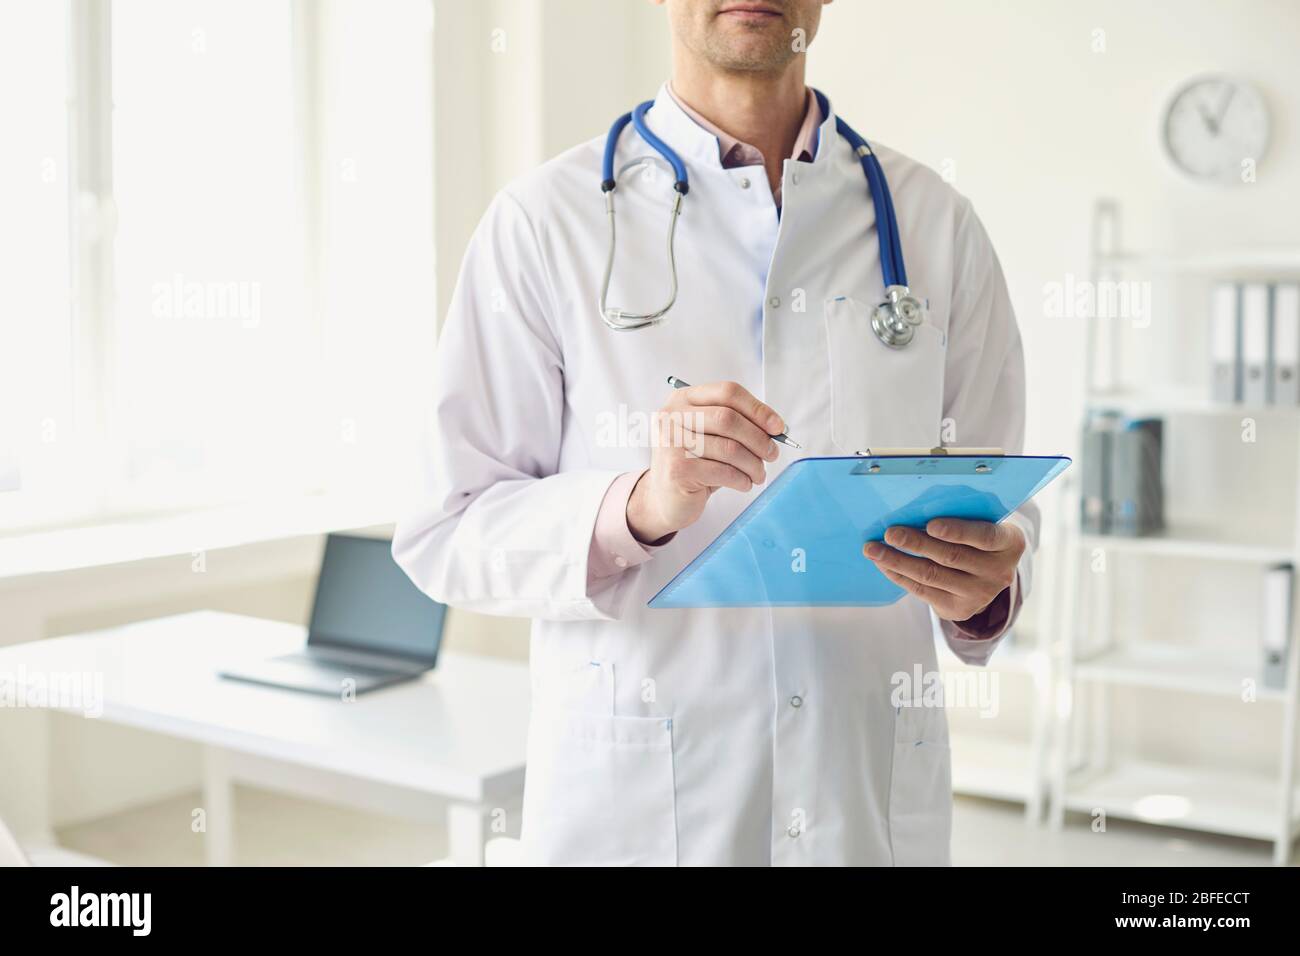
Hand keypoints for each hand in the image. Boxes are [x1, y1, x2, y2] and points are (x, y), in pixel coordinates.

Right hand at [627, 381, 783, 543]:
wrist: (664, 498)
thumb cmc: (695, 464)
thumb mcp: (712, 436)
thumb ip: (737, 424)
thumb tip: (776, 426)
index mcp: (683, 399)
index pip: (727, 392)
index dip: (757, 408)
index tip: (777, 426)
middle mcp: (672, 416)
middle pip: (729, 418)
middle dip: (758, 438)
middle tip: (772, 454)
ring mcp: (671, 442)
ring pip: (729, 448)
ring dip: (753, 464)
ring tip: (758, 474)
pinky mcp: (677, 469)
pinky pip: (724, 471)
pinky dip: (742, 479)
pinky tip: (744, 483)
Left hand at [862, 518, 1023, 622]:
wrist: (989, 574)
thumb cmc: (978, 535)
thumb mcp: (983, 522)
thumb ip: (962, 515)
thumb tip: (913, 506)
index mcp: (1009, 543)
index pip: (984, 536)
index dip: (958, 531)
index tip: (932, 524)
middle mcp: (999, 572)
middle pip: (951, 557)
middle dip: (916, 543)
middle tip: (890, 532)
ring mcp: (979, 595)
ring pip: (931, 575)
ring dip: (897, 561)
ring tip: (873, 549)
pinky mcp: (958, 609)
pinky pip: (922, 591)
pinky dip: (899, 575)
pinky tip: (883, 564)